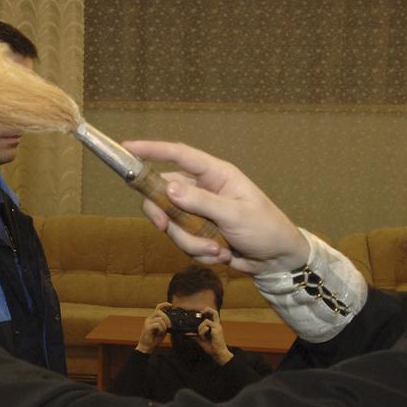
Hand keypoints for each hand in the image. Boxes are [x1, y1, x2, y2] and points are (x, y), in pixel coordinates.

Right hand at [122, 140, 309, 274]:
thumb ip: (202, 202)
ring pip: (172, 224)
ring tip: (219, 250)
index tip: (127, 147)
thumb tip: (168, 189)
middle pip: (164, 194)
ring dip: (191, 242)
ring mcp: (199, 213)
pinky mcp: (199, 234)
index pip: (179, 156)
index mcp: (216, 175)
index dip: (152, 149)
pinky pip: (183, 242)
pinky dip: (199, 253)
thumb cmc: (265, 228)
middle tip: (162, 227)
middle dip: (164, 215)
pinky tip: (222, 254)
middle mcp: (203, 190)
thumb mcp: (236, 214)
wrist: (278, 259)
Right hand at [136, 303, 171, 353]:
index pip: (158, 307)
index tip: (171, 305)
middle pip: (160, 312)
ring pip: (160, 319)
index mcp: (153, 318)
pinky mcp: (147, 327)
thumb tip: (172, 320)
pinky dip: (161, 329)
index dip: (165, 304)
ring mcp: (148, 322)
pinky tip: (160, 333)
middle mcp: (150, 318)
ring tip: (162, 332)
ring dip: (164, 326)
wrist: (147, 346)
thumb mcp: (163, 330)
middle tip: (169, 326)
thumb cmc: (154, 338)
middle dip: (167, 318)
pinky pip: (157, 324)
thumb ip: (165, 324)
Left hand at [194, 308, 233, 364]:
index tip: (201, 312)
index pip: (213, 315)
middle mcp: (217, 325)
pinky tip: (203, 338)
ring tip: (202, 337)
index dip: (207, 311)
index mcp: (214, 327)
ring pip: (205, 321)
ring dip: (200, 328)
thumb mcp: (201, 340)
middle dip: (207, 309)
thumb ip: (195, 335)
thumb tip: (186, 333)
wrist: (218, 353)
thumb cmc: (211, 347)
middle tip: (201, 312)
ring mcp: (217, 327)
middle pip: (214, 312)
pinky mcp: (216, 329)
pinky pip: (206, 326)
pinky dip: (202, 332)